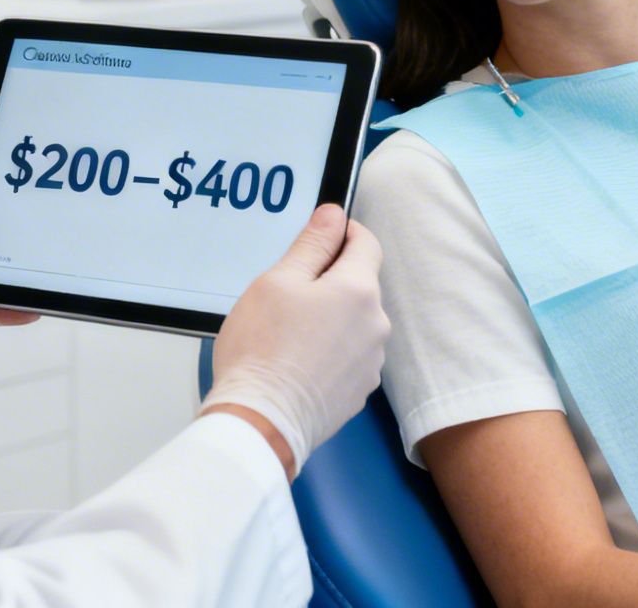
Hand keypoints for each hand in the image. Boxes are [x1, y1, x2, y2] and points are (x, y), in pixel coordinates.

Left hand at [0, 107, 36, 376]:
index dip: (6, 166)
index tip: (37, 152)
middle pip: (0, 219)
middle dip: (25, 213)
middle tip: (62, 199)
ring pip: (7, 262)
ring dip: (27, 260)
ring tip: (60, 249)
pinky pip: (0, 303)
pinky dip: (19, 305)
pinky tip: (41, 301)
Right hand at [201, 204, 387, 477]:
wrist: (261, 421)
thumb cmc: (262, 351)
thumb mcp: (278, 281)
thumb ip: (312, 244)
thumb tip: (334, 215)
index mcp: (360, 291)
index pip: (367, 242)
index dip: (343, 233)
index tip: (319, 238)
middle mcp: (376, 326)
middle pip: (360, 284)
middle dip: (329, 280)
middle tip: (286, 293)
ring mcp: (370, 362)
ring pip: (354, 322)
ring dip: (330, 318)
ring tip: (287, 334)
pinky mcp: (358, 391)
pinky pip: (348, 355)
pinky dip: (328, 351)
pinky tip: (296, 361)